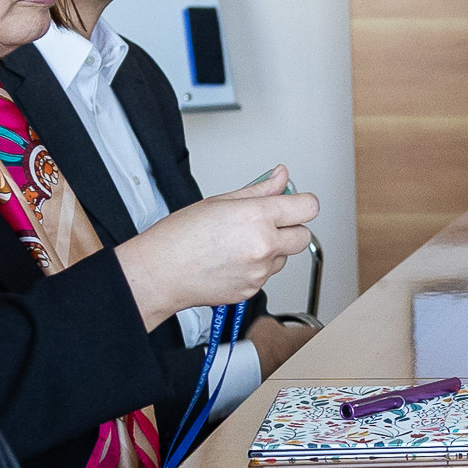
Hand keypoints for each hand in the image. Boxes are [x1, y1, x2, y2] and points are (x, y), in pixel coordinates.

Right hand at [117, 168, 320, 326]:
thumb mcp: (220, 201)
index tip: (295, 202)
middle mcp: (263, 246)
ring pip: (284, 257)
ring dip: (272, 249)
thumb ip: (259, 190)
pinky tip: (232, 260)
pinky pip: (267, 275)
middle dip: (291, 228)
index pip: (308, 207)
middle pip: (303, 236)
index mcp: (257, 218)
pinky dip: (256, 267)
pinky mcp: (253, 290)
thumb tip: (280, 177)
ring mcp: (260, 271)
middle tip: (266, 223)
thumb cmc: (179, 237)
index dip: (302, 203)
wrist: (160, 273)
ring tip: (238, 243)